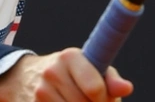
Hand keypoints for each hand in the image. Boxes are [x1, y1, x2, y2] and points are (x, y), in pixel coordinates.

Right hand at [0, 47, 132, 100]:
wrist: (28, 76)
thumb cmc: (69, 72)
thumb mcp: (90, 67)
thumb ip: (110, 78)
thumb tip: (126, 88)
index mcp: (69, 56)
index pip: (95, 88)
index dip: (104, 99)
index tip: (102, 98)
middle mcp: (52, 72)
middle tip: (89, 101)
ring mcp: (40, 92)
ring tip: (75, 101)